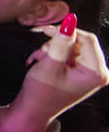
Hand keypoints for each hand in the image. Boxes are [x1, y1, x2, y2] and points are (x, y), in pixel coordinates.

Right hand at [0, 14, 108, 131]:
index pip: (87, 39)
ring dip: (53, 47)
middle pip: (81, 42)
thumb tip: (69, 22)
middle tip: (42, 50)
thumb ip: (60, 43)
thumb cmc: (41, 93)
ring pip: (73, 45)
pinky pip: (70, 53)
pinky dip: (55, 53)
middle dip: (58, 42)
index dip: (67, 31)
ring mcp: (90, 72)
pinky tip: (44, 60)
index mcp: (96, 73)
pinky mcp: (81, 72)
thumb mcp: (49, 65)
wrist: (33, 109)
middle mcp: (98, 72)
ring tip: (41, 58)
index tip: (48, 30)